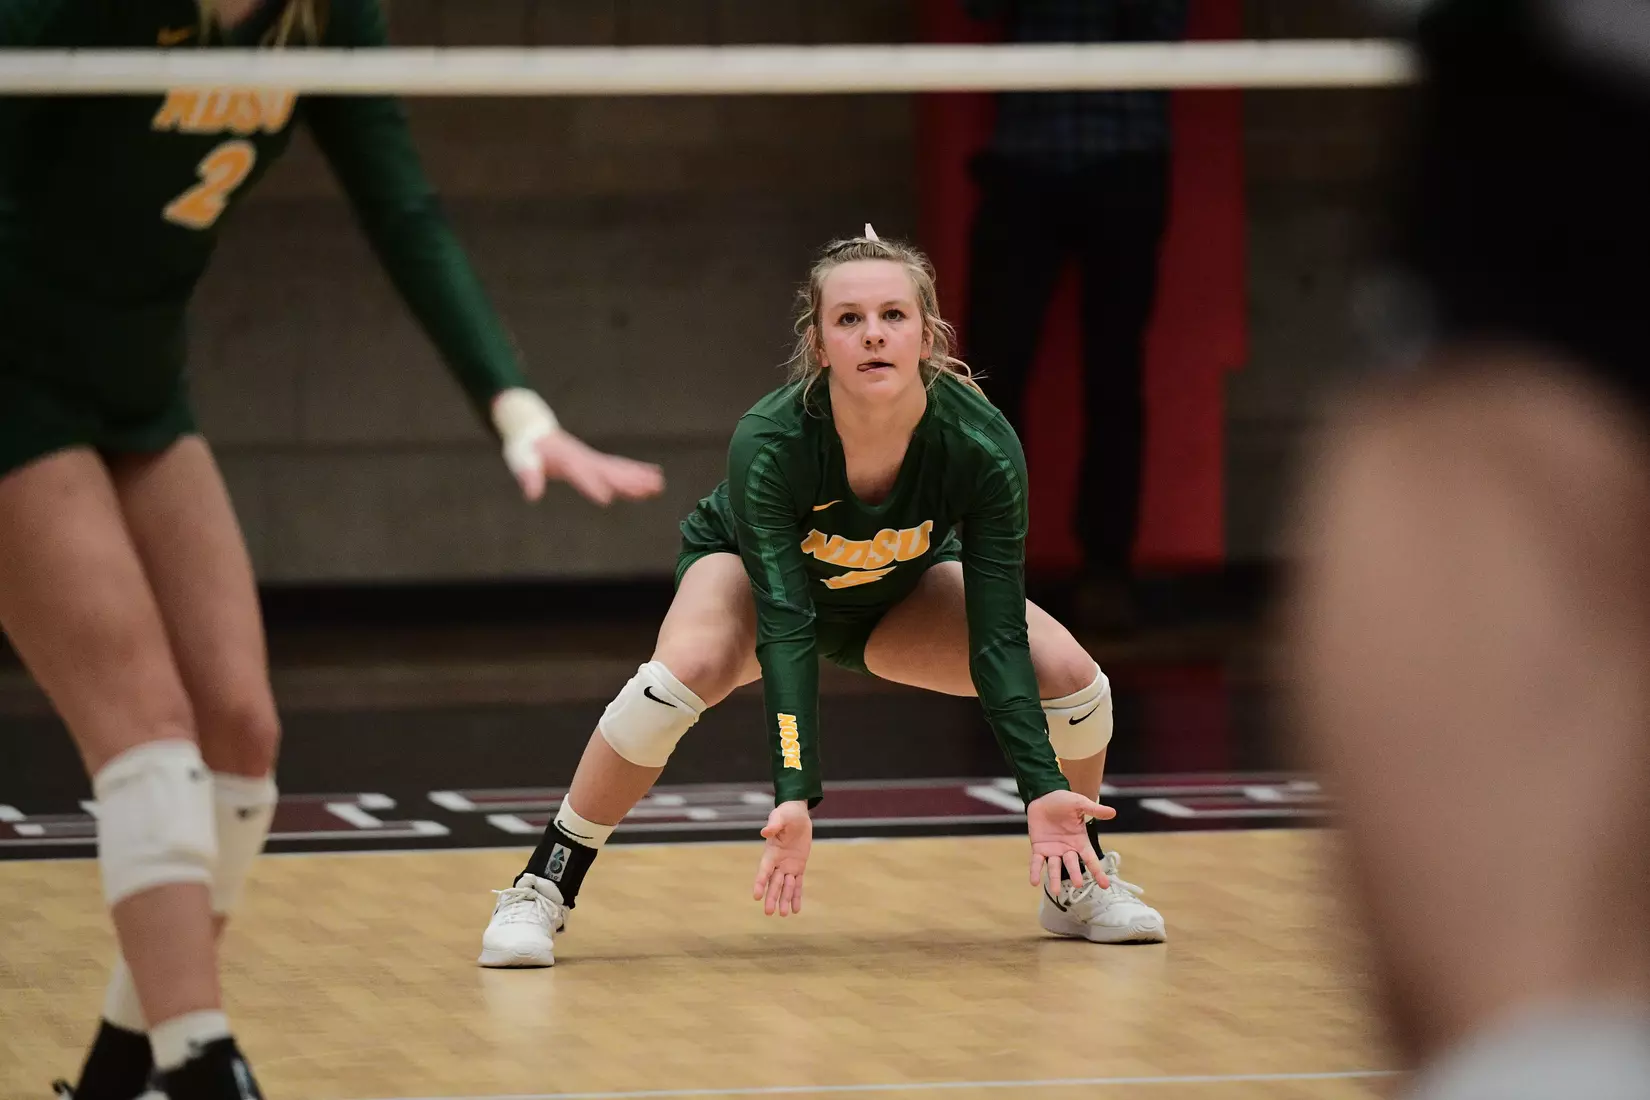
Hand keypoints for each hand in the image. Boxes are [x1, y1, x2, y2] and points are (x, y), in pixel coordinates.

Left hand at [518, 428, 663, 505]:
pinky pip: (620, 467)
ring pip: (620, 468)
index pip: (581, 474)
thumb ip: (529, 477)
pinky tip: (654, 478)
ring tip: (659, 485)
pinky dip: (638, 471)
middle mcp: (585, 458)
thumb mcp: (522, 461)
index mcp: (566, 460)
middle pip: (609, 470)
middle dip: (628, 481)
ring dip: (639, 477)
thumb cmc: (526, 448)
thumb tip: (532, 496)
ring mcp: (593, 458)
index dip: (592, 485)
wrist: (534, 430)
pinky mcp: (597, 461)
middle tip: (649, 489)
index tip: (607, 499)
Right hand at [752, 800, 811, 916]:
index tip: (756, 896)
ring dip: (784, 900)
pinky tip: (796, 909)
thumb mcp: (780, 816)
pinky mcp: (798, 867)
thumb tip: (764, 831)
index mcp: (771, 852)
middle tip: (768, 913)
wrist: (797, 815)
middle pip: (774, 883)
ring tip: (783, 915)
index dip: (760, 883)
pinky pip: (798, 883)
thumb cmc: (786, 814)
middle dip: (771, 897)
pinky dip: (796, 896)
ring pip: (785, 886)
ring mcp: (788, 866)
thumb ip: (774, 825)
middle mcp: (778, 862)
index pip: (764, 870)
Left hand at [1025, 789, 1115, 889]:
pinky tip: (1034, 882)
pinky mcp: (1038, 847)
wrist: (1043, 796)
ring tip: (1055, 891)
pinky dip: (1035, 871)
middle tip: (1078, 884)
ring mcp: (1052, 850)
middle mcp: (1067, 849)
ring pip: (1054, 867)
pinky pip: (1036, 862)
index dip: (1097, 872)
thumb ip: (1094, 810)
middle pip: (1072, 865)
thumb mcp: (1079, 804)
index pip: (1090, 859)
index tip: (1105, 885)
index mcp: (1079, 841)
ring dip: (1054, 879)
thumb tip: (1113, 812)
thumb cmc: (1064, 800)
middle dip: (1075, 875)